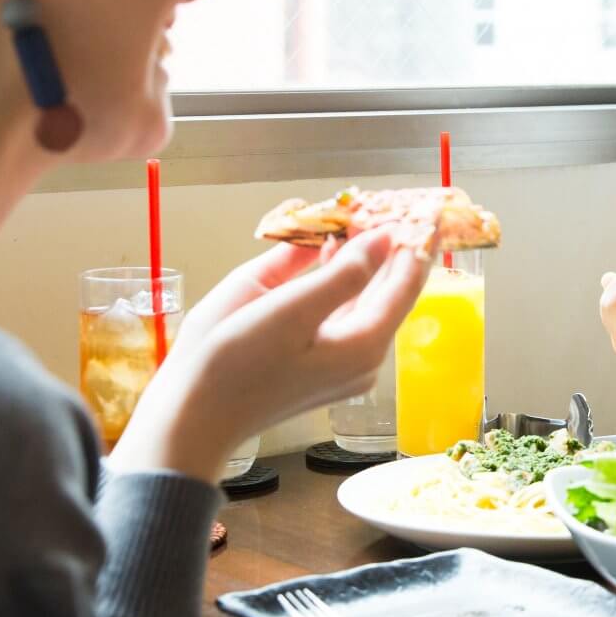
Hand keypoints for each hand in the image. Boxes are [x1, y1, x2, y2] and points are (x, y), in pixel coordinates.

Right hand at [111, 224, 434, 479]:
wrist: (190, 416)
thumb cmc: (235, 363)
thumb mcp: (290, 310)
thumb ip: (343, 273)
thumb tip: (384, 239)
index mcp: (364, 344)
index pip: (406, 283)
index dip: (416, 242)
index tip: (425, 206)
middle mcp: (361, 353)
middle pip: (388, 289)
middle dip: (391, 244)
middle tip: (393, 201)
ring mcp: (338, 357)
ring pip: (363, 294)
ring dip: (362, 254)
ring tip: (360, 212)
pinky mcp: (314, 356)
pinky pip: (336, 306)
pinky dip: (334, 272)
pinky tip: (327, 244)